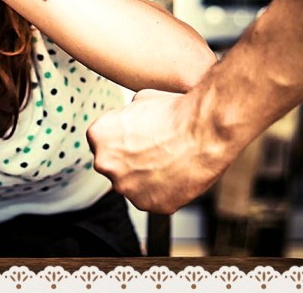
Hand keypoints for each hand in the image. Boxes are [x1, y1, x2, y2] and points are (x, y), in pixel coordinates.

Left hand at [87, 89, 229, 213]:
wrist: (204, 131)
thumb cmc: (176, 113)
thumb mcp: (141, 98)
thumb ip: (126, 115)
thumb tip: (130, 119)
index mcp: (98, 136)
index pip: (103, 142)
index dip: (124, 138)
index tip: (140, 136)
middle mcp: (105, 164)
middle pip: (115, 165)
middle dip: (132, 160)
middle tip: (156, 148)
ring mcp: (127, 188)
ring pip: (134, 185)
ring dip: (147, 176)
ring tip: (170, 160)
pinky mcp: (150, 205)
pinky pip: (154, 199)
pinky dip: (165, 190)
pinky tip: (177, 173)